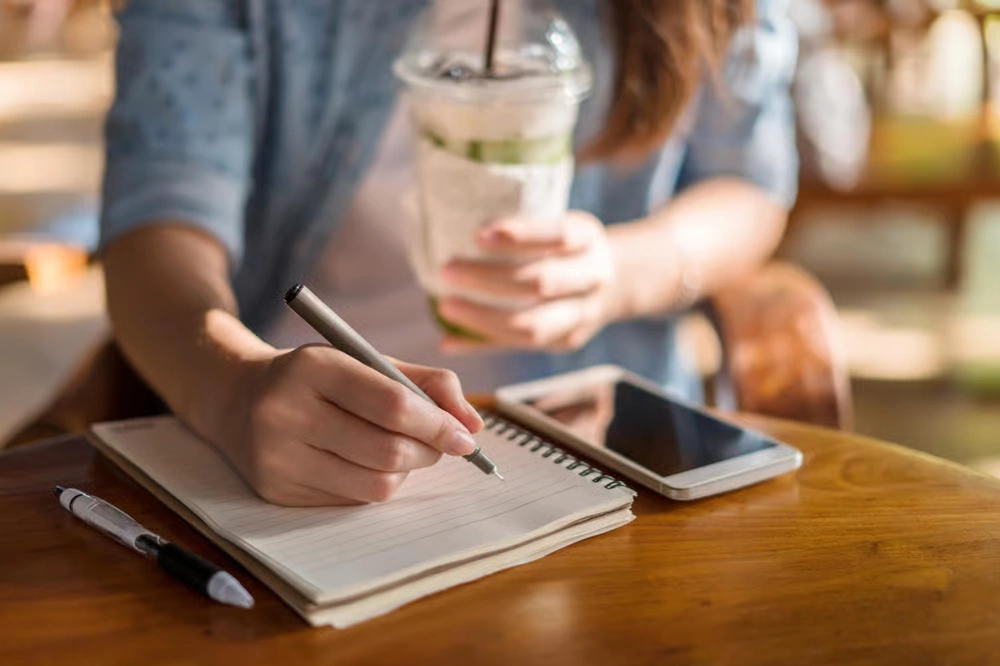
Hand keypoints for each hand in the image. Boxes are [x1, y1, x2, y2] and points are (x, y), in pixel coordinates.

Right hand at [220, 345, 483, 505]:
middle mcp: (286, 411)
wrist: (236, 398)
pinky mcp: (276, 491)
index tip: (465, 436)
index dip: (438, 424)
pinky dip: (375, 484)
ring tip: (403, 451)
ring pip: (374, 485)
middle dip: (429, 451)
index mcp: (312, 366)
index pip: (392, 404)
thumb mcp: (365, 361)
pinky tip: (365, 463)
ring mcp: (277, 457)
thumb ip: (426, 383)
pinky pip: (351, 501)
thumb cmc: (318, 378)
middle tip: (441, 444)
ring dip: (406, 472)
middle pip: (387, 451)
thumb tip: (472, 424)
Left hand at [437, 211, 618, 351]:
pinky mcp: (568, 340)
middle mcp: (592, 277)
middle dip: (489, 278)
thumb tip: (456, 231)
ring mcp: (584, 314)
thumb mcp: (559, 227)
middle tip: (447, 270)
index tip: (478, 235)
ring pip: (533, 325)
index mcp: (588, 238)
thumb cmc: (568, 247)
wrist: (618, 282)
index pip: (558, 236)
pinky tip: (451, 341)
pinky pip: (521, 344)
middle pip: (541, 282)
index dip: (519, 236)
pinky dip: (483, 342)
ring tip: (447, 306)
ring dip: (483, 319)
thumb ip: (523, 232)